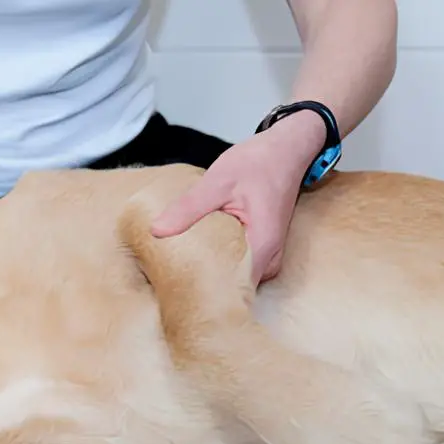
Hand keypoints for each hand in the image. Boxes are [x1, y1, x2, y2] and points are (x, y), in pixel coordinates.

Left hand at [152, 112, 325, 284]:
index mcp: (262, 247)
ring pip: (234, 277)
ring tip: (178, 269)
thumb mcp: (217, 182)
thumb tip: (157, 231)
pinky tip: (197, 255)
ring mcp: (267, 256)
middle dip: (202, 285)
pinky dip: (218, 260)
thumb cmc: (259, 163)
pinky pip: (237, 264)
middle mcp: (269, 259)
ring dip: (209, 272)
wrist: (286, 150)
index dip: (203, 292)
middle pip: (231, 287)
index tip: (176, 291)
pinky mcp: (260, 250)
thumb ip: (188, 208)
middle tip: (169, 280)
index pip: (231, 289)